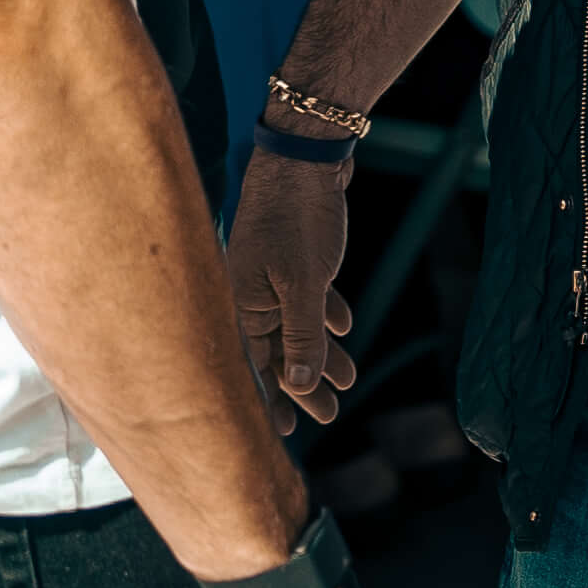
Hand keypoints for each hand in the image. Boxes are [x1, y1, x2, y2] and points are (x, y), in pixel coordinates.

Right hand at [227, 147, 361, 422]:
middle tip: (330, 418)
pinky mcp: (291, 255)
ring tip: (349, 381)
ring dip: (323, 353)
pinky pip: (305, 295)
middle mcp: (248, 292)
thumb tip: (300, 385)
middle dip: (304, 385)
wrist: (306, 155)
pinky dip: (324, 313)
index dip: (269, 400)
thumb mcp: (303, 285)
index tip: (281, 433)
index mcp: (239, 302)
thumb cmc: (297, 218)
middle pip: (276, 350)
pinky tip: (344, 329)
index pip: (251, 364)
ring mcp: (269, 273)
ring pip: (296, 324)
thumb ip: (301, 336)